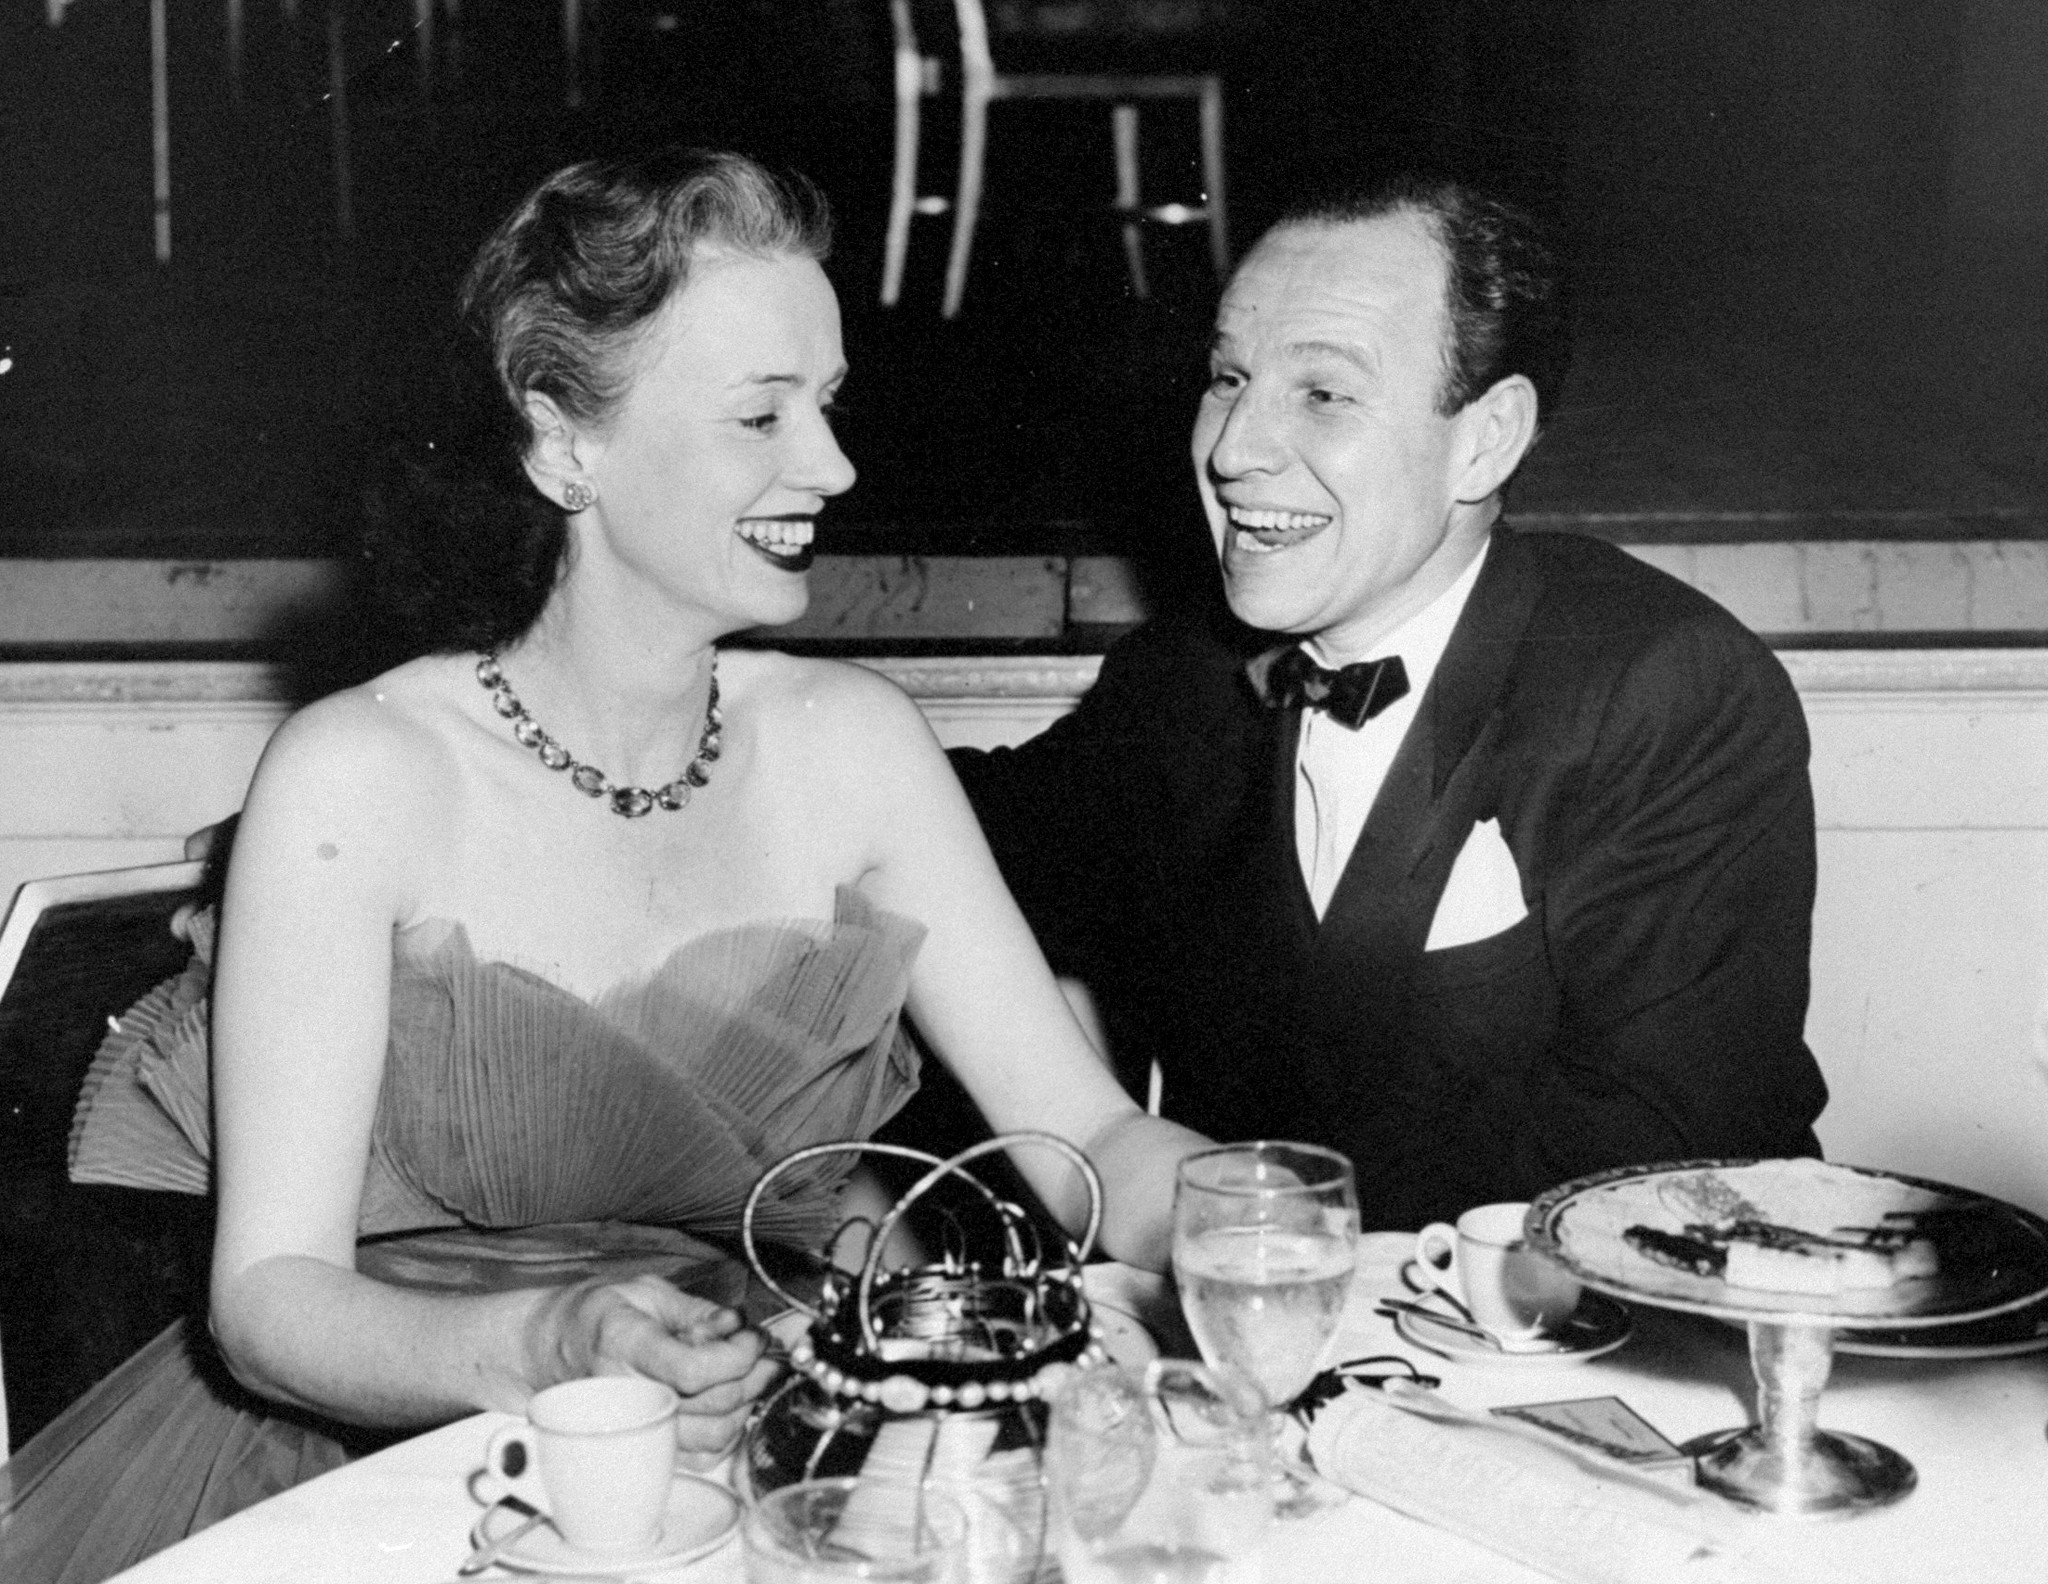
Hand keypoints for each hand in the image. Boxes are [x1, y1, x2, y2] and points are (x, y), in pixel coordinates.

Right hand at [527, 1276, 780, 1456]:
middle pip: (713, 1402)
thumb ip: (697, 1310)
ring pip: (715, 1433)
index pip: (692, 1369)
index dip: (738, 1353)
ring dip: (747, 1400)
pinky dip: (729, 1427)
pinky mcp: (647, 1449)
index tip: (754, 1335)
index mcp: (623, 1345)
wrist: (556, 1351)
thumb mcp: (646, 1292)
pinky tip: (728, 1397)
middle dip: (754, 1371)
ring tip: (751, 1369)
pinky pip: (704, 1454)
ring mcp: (635, 1429)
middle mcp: (627, 1395)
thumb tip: (738, 1324)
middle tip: (763, 1347)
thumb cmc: (600, 1317)